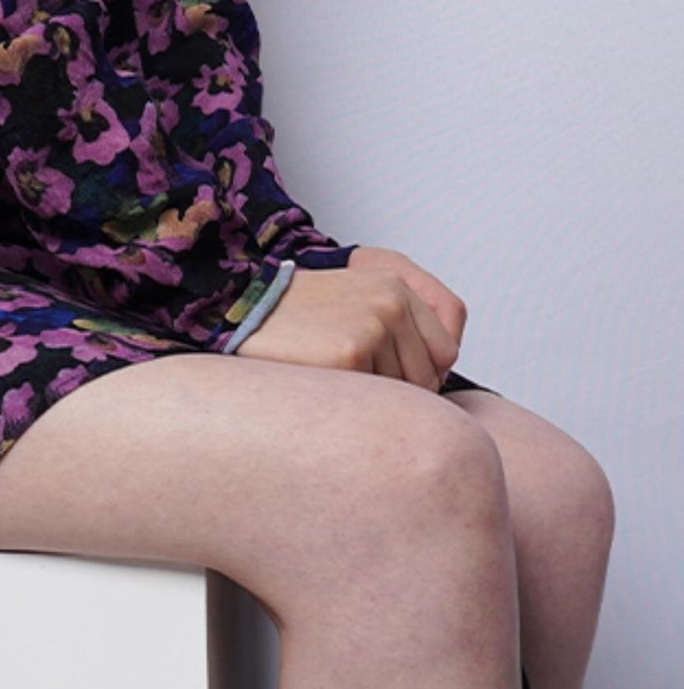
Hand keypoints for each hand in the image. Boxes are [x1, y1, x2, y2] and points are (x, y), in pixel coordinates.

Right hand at [233, 245, 467, 388]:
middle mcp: (391, 302)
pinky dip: (350, 402)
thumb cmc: (295, 317)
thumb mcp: (356, 298)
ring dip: (372, 397)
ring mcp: (373, 326)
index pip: (446, 349)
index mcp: (396, 286)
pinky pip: (373, 400)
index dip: (426, 372)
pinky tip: (324, 383)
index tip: (397, 378)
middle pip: (428, 376)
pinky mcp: (351, 353)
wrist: (243, 314)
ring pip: (402, 393)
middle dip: (399, 390)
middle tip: (357, 382)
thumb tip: (438, 374)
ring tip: (335, 378)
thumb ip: (404, 324)